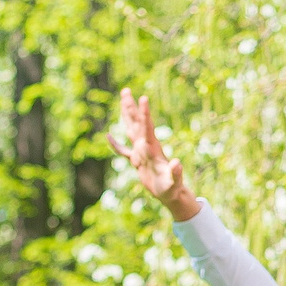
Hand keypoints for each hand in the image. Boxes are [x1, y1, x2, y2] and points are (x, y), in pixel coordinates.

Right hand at [112, 89, 200, 222]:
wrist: (171, 195)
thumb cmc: (173, 189)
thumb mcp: (174, 182)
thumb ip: (175, 172)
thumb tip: (177, 163)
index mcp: (153, 148)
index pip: (147, 127)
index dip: (145, 113)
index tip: (143, 98)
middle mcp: (146, 146)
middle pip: (137, 123)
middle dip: (131, 107)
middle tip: (126, 90)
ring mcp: (141, 152)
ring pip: (131, 130)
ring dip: (126, 115)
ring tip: (123, 100)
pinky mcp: (137, 161)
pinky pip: (123, 150)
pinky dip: (115, 144)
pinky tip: (108, 136)